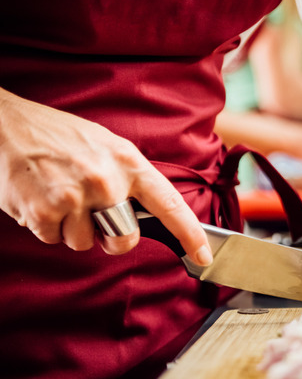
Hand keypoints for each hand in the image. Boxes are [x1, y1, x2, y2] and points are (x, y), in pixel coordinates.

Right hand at [0, 89, 211, 264]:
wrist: (5, 123)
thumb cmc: (58, 136)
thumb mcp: (105, 145)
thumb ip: (128, 178)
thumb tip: (145, 213)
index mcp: (128, 162)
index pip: (170, 204)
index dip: (190, 234)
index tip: (203, 255)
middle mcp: (107, 180)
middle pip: (124, 239)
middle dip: (110, 238)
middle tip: (92, 215)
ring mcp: (75, 197)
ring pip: (84, 243)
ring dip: (70, 229)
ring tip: (57, 194)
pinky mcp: (44, 212)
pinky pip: (53, 240)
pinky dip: (45, 226)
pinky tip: (38, 197)